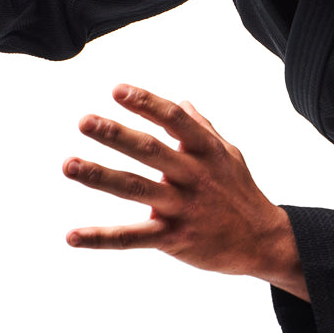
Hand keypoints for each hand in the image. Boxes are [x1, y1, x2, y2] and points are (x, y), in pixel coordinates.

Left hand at [63, 84, 308, 299]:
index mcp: (206, 151)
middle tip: (84, 121)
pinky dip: (101, 238)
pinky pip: (133, 238)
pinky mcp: (175, 239)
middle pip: (151, 151)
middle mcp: (194, 176)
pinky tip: (72, 236)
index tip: (117, 90)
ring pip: (136, 189)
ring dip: (100, 177)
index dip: (147, 104)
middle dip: (116, 135)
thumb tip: (183, 103)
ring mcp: (184, 208)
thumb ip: (202, 129)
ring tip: (69, 165)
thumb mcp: (228, 156)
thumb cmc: (241, 194)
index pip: (174, 120)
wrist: (264, 242)